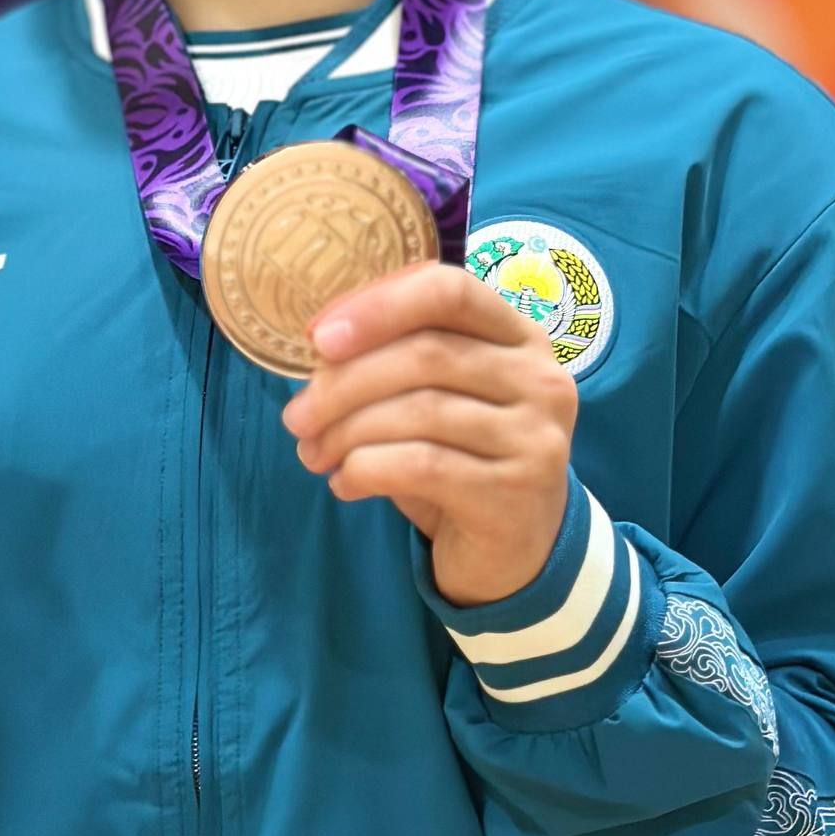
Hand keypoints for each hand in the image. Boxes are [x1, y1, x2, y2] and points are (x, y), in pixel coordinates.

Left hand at [281, 260, 577, 607]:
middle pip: (426, 354)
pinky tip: (344, 484)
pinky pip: (423, 466)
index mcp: (516, 334)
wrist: (515, 546)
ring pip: (421, 412)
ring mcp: (536, 434)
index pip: (449, 289)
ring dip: (347, 432)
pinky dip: (368, 470)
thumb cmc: (461, 456)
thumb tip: (320, 349)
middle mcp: (539, 376)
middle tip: (296, 416)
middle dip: (344, 384)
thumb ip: (393, 358)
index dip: (378, 306)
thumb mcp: (434, 397)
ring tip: (312, 453)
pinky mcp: (517, 490)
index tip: (318, 339)